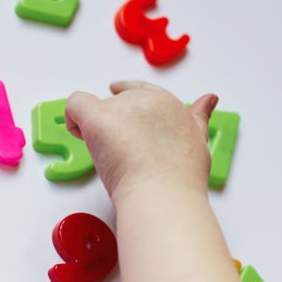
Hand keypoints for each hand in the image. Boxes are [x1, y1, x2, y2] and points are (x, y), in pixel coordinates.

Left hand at [65, 81, 217, 198]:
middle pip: (117, 104)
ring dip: (95, 129)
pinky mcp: (98, 117)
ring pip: (96, 110)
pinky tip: (79, 134)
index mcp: (167, 103)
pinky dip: (72, 120)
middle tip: (116, 153)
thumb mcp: (198, 140)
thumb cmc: (180, 176)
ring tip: (107, 158)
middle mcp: (143, 99)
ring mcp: (120, 107)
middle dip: (113, 124)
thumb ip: (199, 118)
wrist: (164, 191)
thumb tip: (208, 99)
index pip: (142, 90)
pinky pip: (75, 105)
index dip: (126, 95)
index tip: (115, 92)